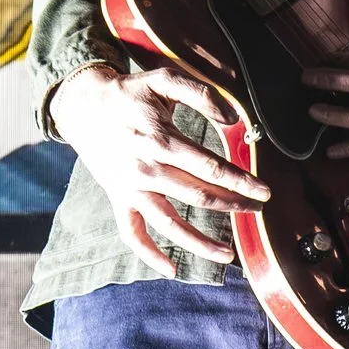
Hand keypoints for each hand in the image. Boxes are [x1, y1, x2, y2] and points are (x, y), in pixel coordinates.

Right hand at [48, 63, 268, 275]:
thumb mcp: (164, 79)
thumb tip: (235, 117)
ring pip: (169, 224)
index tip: (265, 192)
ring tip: (229, 255)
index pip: (211, 167)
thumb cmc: (130, 92)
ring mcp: (131, 188)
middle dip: (233, 206)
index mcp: (160, 139)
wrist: (84, 105)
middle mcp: (146, 169)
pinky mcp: (118, 199)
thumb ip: (201, 93)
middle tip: (258, 211)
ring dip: (200, 243)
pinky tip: (172, 270)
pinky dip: (149, 254)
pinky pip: (132, 234)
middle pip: (198, 196)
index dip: (242, 182)